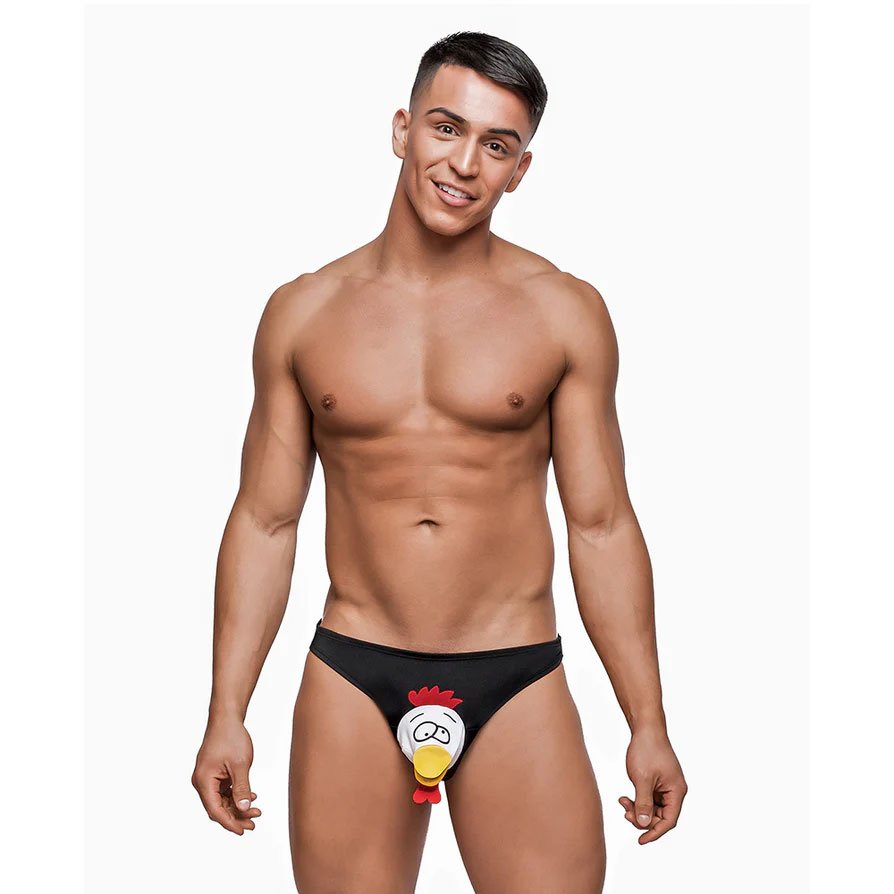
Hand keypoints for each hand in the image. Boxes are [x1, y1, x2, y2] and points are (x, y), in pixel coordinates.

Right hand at [191, 716, 262, 834]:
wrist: (226, 718)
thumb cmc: (231, 737)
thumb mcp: (241, 764)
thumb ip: (242, 788)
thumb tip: (244, 809)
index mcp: (203, 781)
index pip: (215, 810)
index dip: (229, 823)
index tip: (244, 831)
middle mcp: (201, 782)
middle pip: (217, 808)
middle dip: (236, 816)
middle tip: (254, 823)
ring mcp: (207, 778)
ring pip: (221, 800)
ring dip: (238, 806)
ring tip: (256, 811)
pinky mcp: (213, 774)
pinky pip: (223, 791)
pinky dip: (236, 795)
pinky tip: (251, 796)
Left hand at [619, 727, 686, 844]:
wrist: (645, 728)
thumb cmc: (647, 749)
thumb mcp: (642, 779)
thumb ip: (643, 804)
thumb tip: (644, 825)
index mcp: (676, 791)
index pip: (668, 821)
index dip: (654, 833)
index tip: (640, 840)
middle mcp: (674, 791)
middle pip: (660, 817)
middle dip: (642, 818)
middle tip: (625, 812)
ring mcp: (666, 786)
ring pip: (653, 809)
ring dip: (638, 809)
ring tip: (623, 801)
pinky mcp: (658, 782)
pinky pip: (649, 799)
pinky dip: (638, 801)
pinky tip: (626, 798)